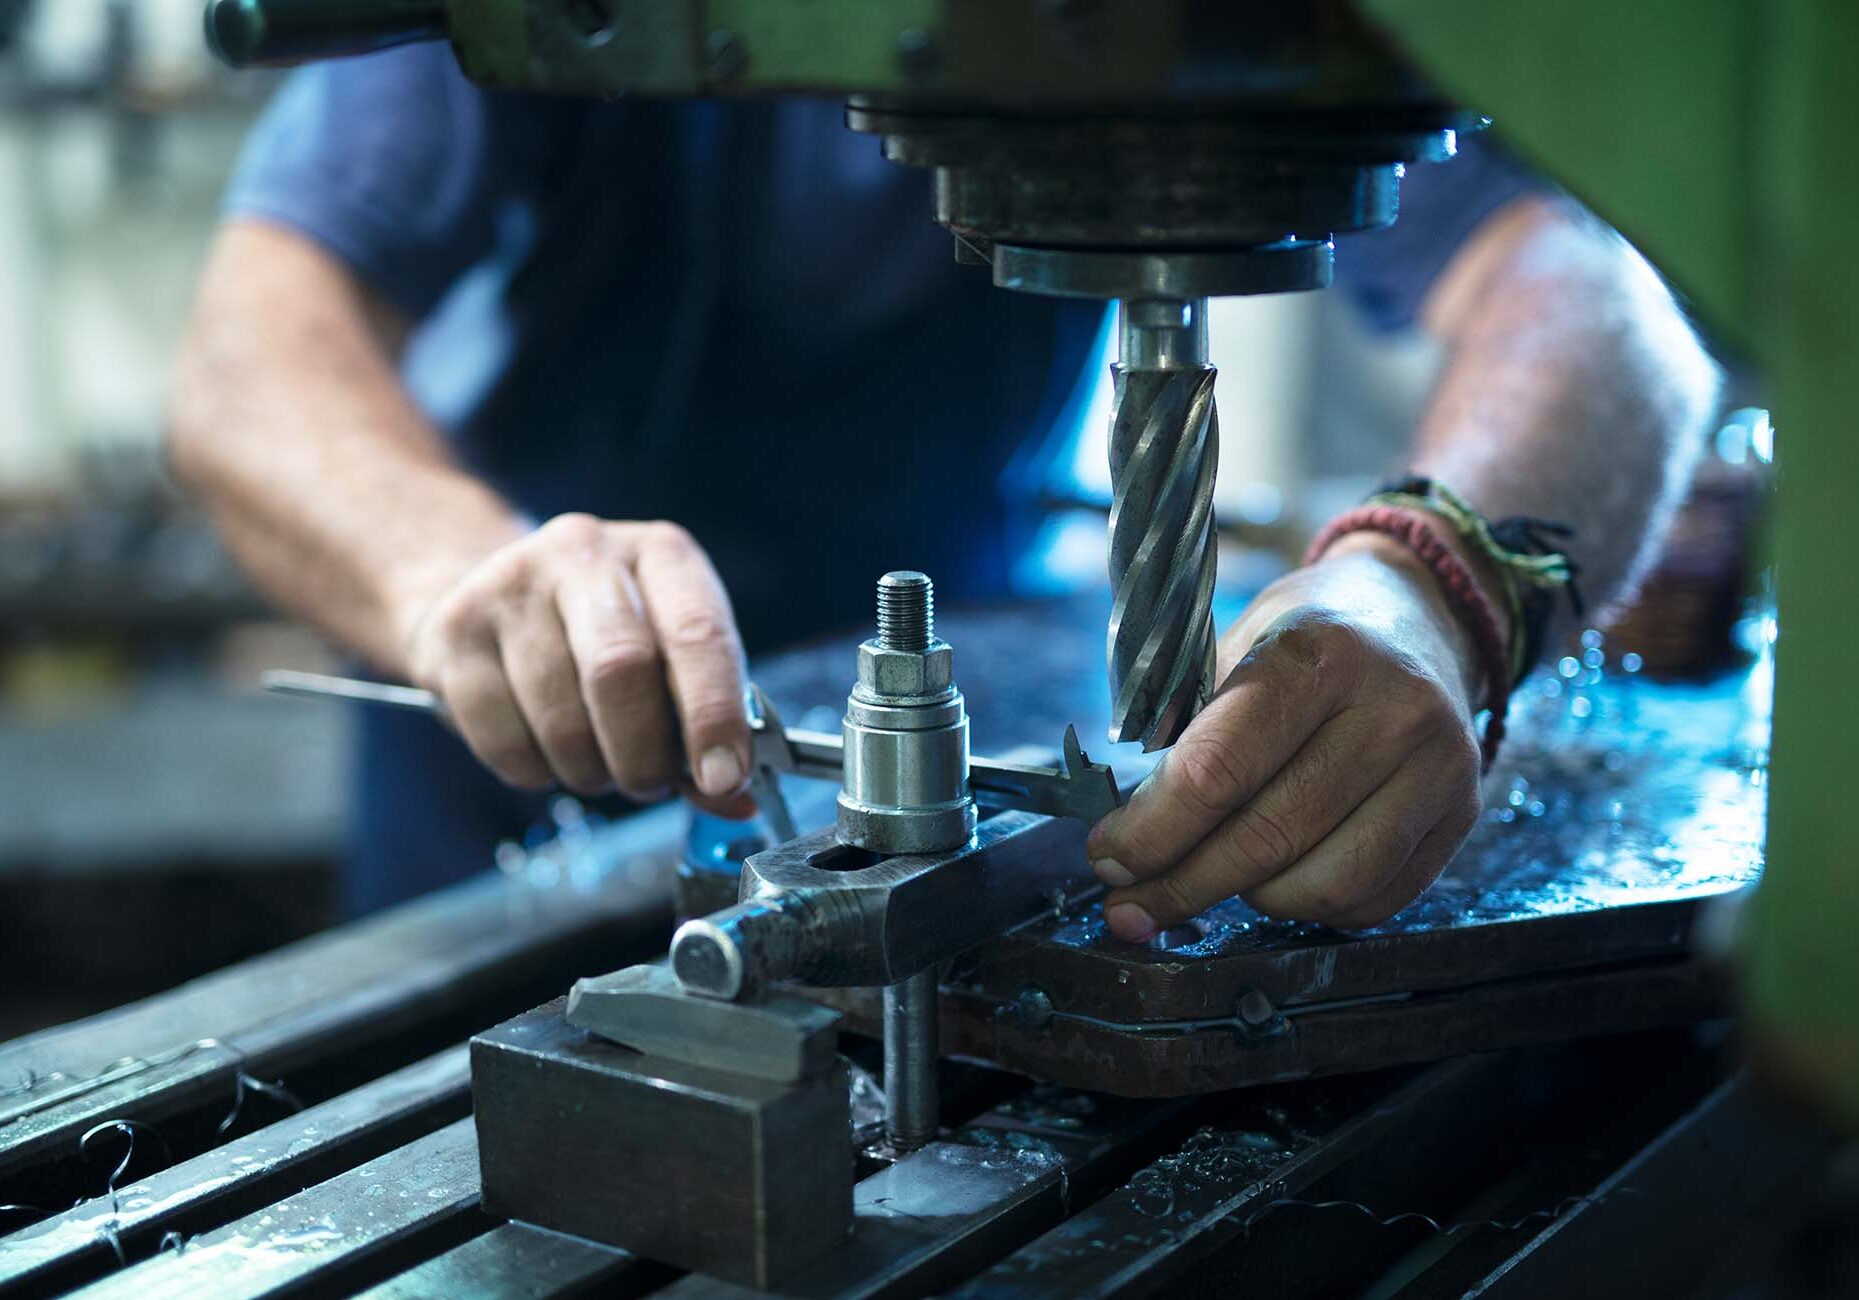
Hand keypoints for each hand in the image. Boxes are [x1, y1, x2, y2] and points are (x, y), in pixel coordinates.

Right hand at [402, 513, 754, 815]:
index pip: (698, 633)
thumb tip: (735, 800)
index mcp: (661, 554)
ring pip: (560, 717)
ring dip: (589, 770)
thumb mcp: (668, 659)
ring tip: (596, 765)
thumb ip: (703, 726)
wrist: (490, 597)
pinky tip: (544, 754)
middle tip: (647, 784)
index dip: (714, 715)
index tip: (723, 779)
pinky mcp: (455, 630)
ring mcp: (511, 585)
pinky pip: (502, 738)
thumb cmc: (602, 637)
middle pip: (621, 669)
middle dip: (643, 754)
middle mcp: (585, 552)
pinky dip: (535, 772)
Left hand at [1086, 533, 1488, 938]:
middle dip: (1180, 883)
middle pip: (1265, 838)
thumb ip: (1184, 728)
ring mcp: (1439, 767)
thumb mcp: (1235, 644)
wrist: (1420, 615)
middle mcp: (1391, 710)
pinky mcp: (1463, 814)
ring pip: (1321, 885)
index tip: (1108, 855)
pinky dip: (1309, 907)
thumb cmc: (1307, 638)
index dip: (1151, 831)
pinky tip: (1276, 880)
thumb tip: (1125, 834)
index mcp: (1318, 654)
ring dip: (1248, 899)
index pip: (1217, 771)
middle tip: (1131, 903)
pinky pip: (1371, 901)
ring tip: (1212, 877)